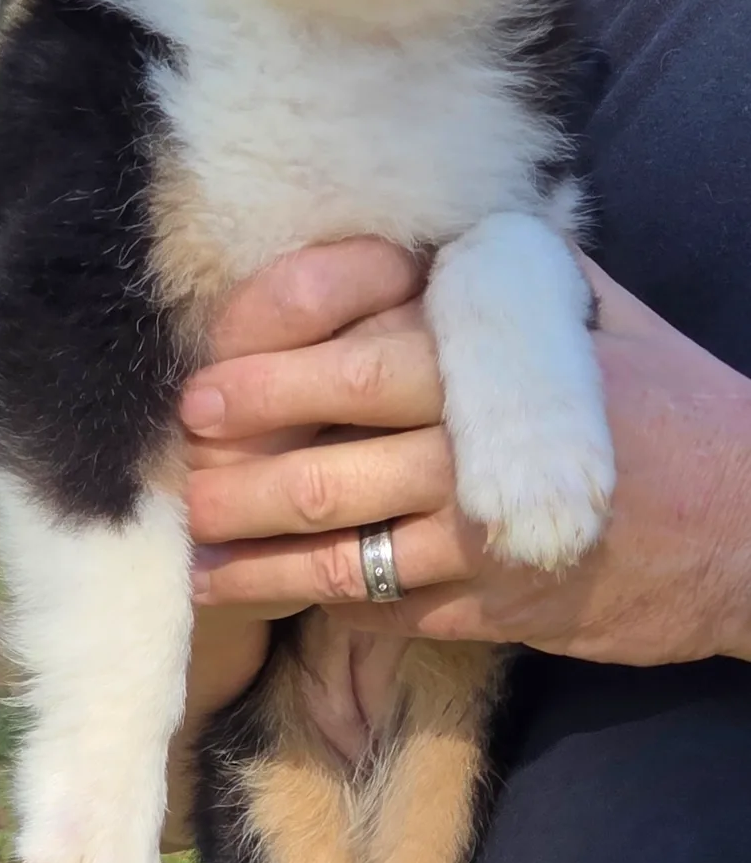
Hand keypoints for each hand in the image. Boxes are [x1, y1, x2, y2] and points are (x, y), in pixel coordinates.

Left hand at [183, 241, 750, 665]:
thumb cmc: (679, 407)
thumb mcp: (604, 316)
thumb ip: (505, 285)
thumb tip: (414, 245)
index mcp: (498, 376)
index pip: (360, 371)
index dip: (272, 386)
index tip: (202, 398)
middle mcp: (483, 466)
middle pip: (334, 471)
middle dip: (245, 482)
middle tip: (183, 485)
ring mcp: (492, 552)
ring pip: (351, 559)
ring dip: (262, 565)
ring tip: (198, 566)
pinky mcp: (505, 617)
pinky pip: (399, 613)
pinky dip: (335, 610)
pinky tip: (281, 606)